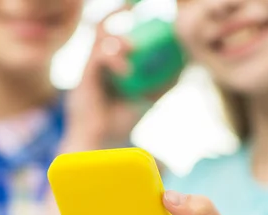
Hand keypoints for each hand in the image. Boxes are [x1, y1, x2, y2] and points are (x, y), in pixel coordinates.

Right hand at [61, 7, 174, 152]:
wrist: (99, 147)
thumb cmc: (118, 126)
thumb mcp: (145, 101)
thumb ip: (160, 84)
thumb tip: (184, 66)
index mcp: (106, 66)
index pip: (111, 33)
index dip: (120, 13)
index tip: (136, 3)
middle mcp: (95, 65)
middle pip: (101, 29)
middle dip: (116, 13)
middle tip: (133, 4)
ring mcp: (87, 72)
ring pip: (99, 40)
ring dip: (118, 39)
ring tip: (133, 47)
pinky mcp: (83, 81)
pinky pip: (97, 59)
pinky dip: (114, 59)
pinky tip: (126, 69)